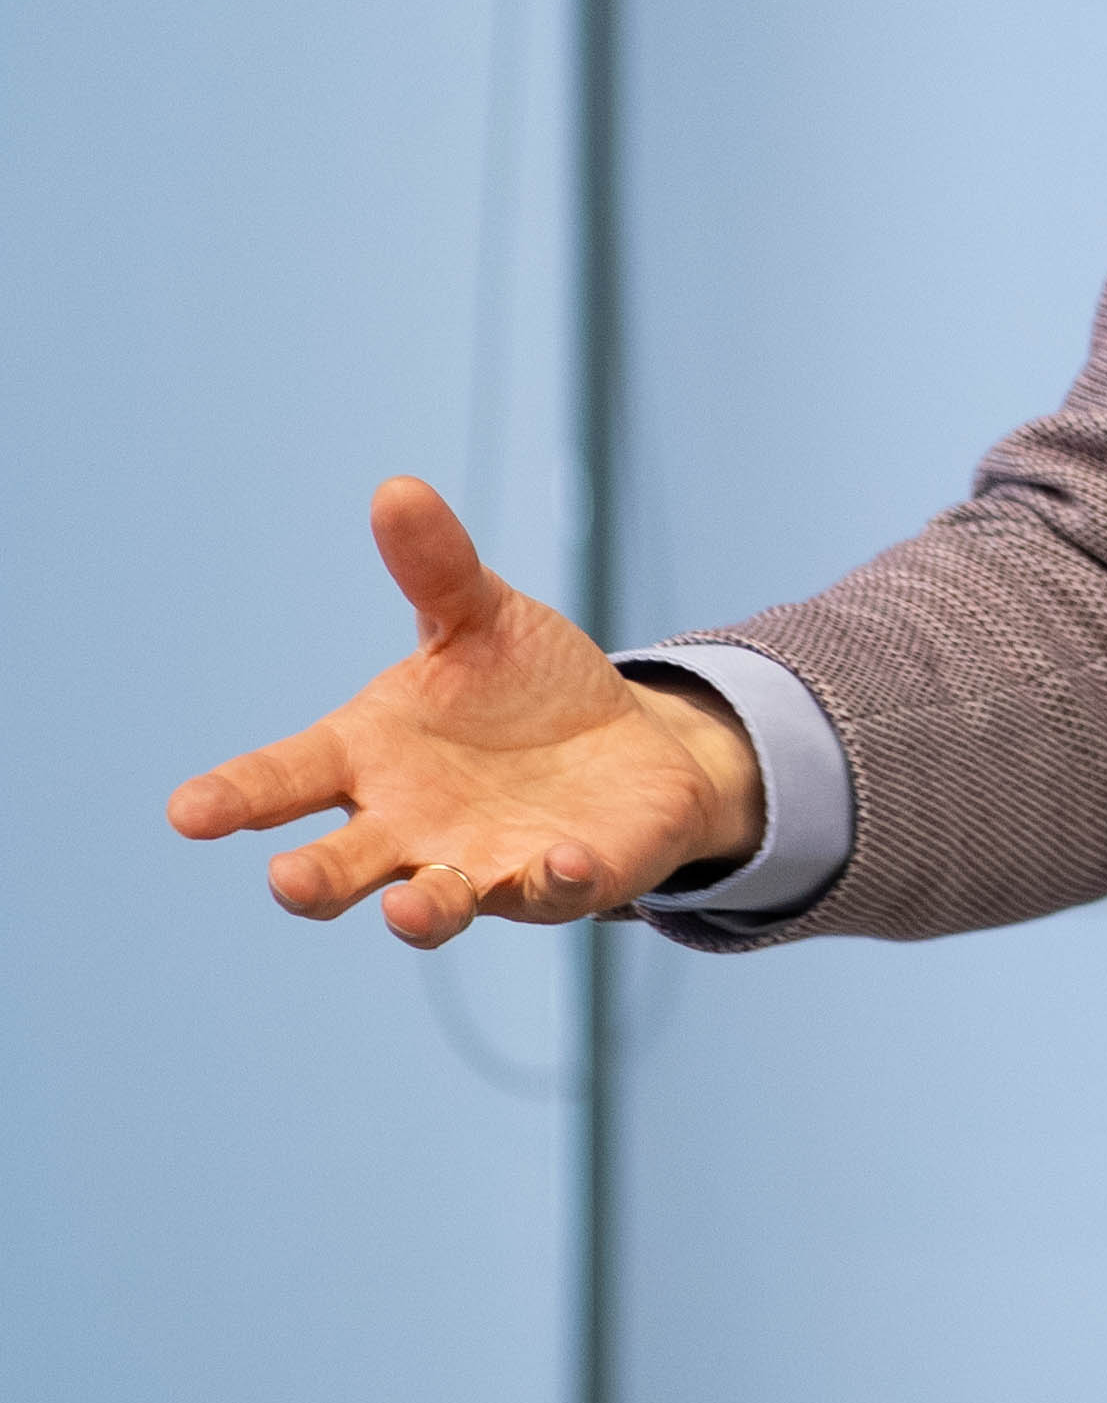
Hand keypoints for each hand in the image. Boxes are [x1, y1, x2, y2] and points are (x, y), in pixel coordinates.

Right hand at [165, 477, 765, 945]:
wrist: (624, 745)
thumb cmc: (521, 687)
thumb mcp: (482, 617)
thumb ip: (438, 568)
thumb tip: (397, 489)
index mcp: (371, 757)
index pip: (285, 780)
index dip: (235, 796)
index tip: (186, 810)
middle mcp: (411, 828)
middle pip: (343, 868)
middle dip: (313, 880)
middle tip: (286, 880)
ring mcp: (483, 864)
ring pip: (435, 906)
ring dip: (421, 912)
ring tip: (404, 912)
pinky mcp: (564, 879)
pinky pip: (554, 890)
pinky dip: (555, 879)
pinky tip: (563, 859)